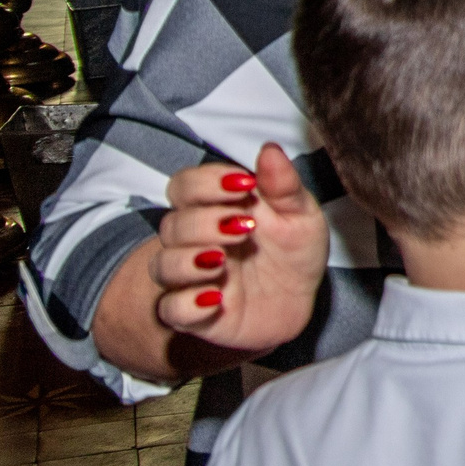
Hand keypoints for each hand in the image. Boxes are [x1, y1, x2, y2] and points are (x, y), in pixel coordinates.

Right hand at [150, 145, 326, 356]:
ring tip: (222, 260)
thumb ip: (284, 186)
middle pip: (172, 225)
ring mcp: (190, 278)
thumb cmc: (294, 252)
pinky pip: (171, 310)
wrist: (299, 302)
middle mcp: (195, 241)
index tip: (244, 185)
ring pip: (163, 265)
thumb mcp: (301, 217)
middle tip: (244, 227)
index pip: (185, 186)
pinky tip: (215, 298)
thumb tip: (270, 150)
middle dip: (203, 222)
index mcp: (216, 208)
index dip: (205, 182)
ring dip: (188, 261)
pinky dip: (188, 304)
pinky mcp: (193, 314)